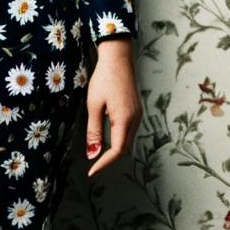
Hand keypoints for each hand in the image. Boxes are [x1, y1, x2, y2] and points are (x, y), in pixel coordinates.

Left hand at [85, 37, 141, 177]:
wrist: (118, 57)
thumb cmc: (104, 78)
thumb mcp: (94, 105)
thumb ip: (94, 131)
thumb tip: (93, 153)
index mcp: (125, 119)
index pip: (117, 151)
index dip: (104, 163)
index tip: (92, 171)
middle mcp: (135, 120)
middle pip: (124, 148)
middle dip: (109, 159)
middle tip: (93, 166)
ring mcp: (138, 115)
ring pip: (127, 140)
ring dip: (114, 149)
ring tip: (99, 154)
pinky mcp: (136, 110)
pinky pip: (129, 131)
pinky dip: (118, 139)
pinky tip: (108, 137)